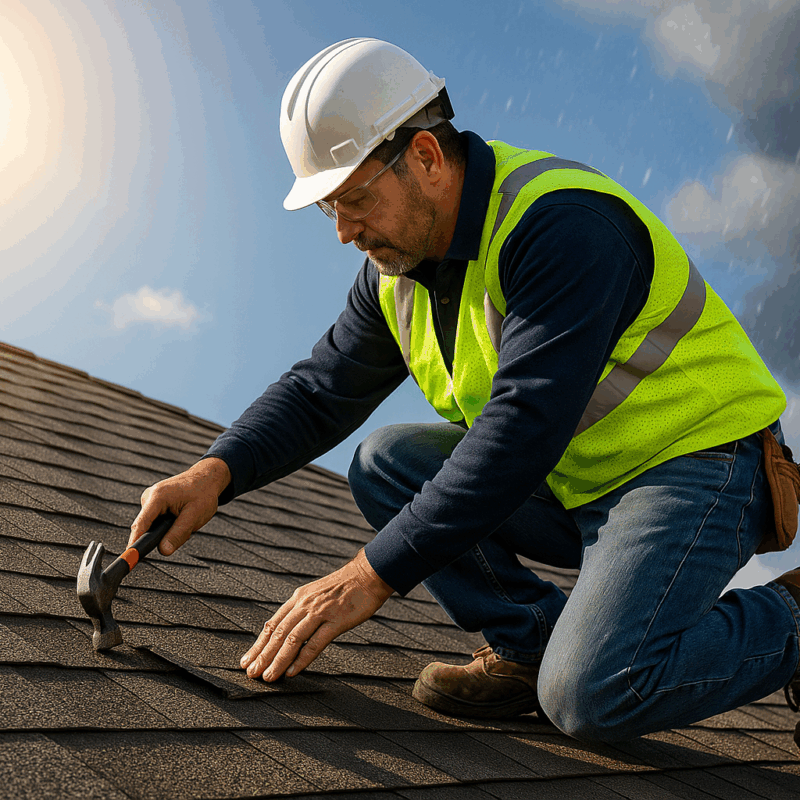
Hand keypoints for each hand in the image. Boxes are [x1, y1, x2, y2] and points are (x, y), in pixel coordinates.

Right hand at [128, 457, 230, 554]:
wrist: (207, 478)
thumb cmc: (203, 493)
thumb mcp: (195, 515)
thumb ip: (178, 534)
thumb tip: (163, 551)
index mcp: (158, 497)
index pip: (141, 525)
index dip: (134, 543)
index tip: (128, 557)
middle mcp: (149, 496)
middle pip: (147, 528)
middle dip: (163, 535)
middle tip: (186, 528)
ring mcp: (150, 499)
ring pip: (153, 526)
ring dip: (168, 529)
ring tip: (186, 519)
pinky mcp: (154, 503)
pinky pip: (156, 521)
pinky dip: (168, 524)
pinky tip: (181, 516)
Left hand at [240, 549, 393, 680]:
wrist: (368, 574)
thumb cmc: (345, 586)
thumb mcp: (317, 594)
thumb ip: (303, 610)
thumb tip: (289, 631)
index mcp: (298, 598)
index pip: (273, 624)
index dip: (258, 644)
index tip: (247, 660)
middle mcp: (305, 604)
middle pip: (278, 633)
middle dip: (262, 656)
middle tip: (251, 674)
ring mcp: (320, 612)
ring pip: (292, 639)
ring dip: (277, 660)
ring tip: (268, 677)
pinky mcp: (336, 621)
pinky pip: (315, 643)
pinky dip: (301, 659)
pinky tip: (292, 672)